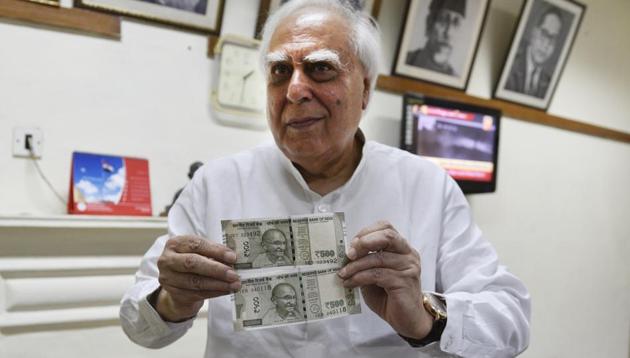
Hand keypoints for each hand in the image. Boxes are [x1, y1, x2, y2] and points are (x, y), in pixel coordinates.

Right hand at [154, 235, 240, 321]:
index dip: (216, 251)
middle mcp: (167, 260)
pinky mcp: (174, 294)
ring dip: (218, 284)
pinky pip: (197, 294)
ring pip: (195, 282)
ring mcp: (168, 278)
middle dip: (216, 269)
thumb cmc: (194, 263)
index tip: (232, 257)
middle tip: (233, 274)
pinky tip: (226, 291)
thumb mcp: (201, 252)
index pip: (196, 244)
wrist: (179, 284)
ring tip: (233, 284)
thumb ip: (214, 252)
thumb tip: (232, 258)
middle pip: (192, 263)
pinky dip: (214, 292)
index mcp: (175, 244)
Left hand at [338, 221, 433, 338]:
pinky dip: (360, 278)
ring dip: (356, 266)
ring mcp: (408, 267)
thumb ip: (365, 261)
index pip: (386, 227)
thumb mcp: (374, 273)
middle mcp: (408, 254)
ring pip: (378, 258)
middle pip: (387, 235)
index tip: (351, 244)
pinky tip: (350, 283)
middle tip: (348, 254)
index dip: (366, 232)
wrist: (407, 319)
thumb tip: (345, 254)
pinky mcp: (404, 281)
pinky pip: (378, 274)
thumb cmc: (389, 295)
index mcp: (401, 248)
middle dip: (364, 242)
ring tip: (343, 274)